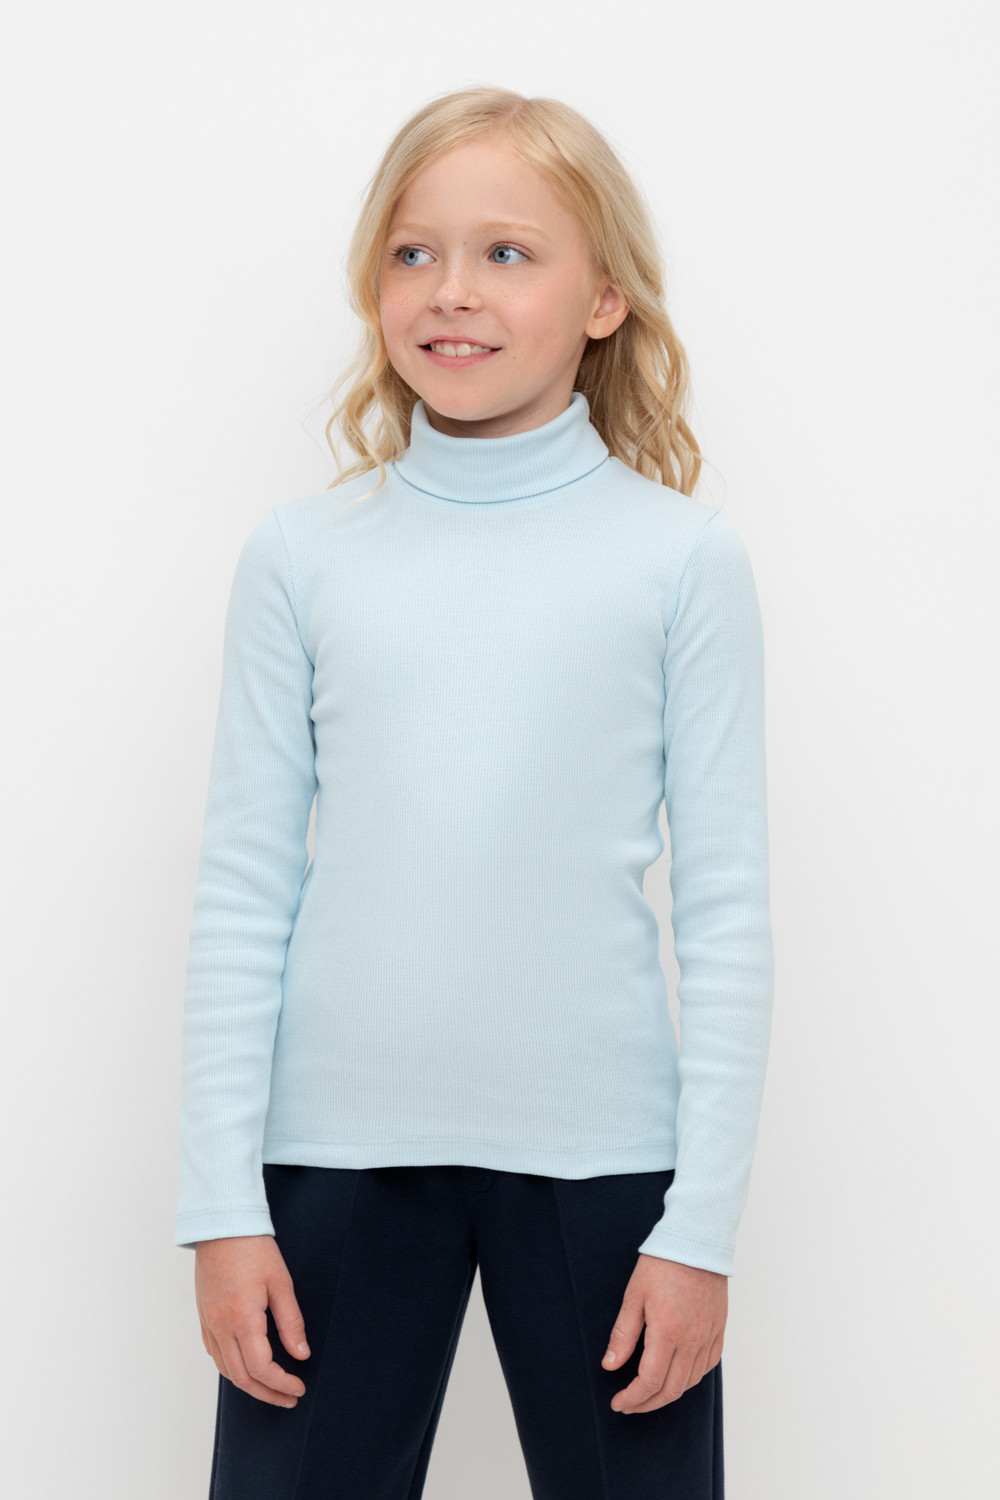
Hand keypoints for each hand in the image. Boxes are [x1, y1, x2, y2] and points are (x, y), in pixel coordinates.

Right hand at [195, 1234, 310, 1407]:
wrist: (222, 1225)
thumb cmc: (253, 1248)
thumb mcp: (281, 1283)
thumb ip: (291, 1322)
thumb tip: (301, 1354)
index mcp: (242, 1319)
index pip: (262, 1368)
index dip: (282, 1384)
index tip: (299, 1387)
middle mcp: (220, 1326)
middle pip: (242, 1378)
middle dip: (267, 1393)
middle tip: (288, 1398)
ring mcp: (208, 1323)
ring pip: (225, 1370)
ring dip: (248, 1385)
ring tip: (271, 1389)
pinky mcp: (203, 1317)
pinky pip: (215, 1354)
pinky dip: (232, 1369)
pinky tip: (247, 1367)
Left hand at [601, 1253, 726, 1412]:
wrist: (696, 1241)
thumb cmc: (662, 1263)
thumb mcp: (634, 1296)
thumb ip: (623, 1334)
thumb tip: (610, 1365)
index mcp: (668, 1332)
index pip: (650, 1381)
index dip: (632, 1398)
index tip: (618, 1403)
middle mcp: (692, 1340)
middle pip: (671, 1389)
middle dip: (647, 1403)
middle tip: (630, 1404)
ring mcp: (708, 1336)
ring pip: (690, 1382)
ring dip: (669, 1394)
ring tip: (649, 1393)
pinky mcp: (719, 1329)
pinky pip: (707, 1366)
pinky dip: (691, 1378)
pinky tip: (678, 1376)